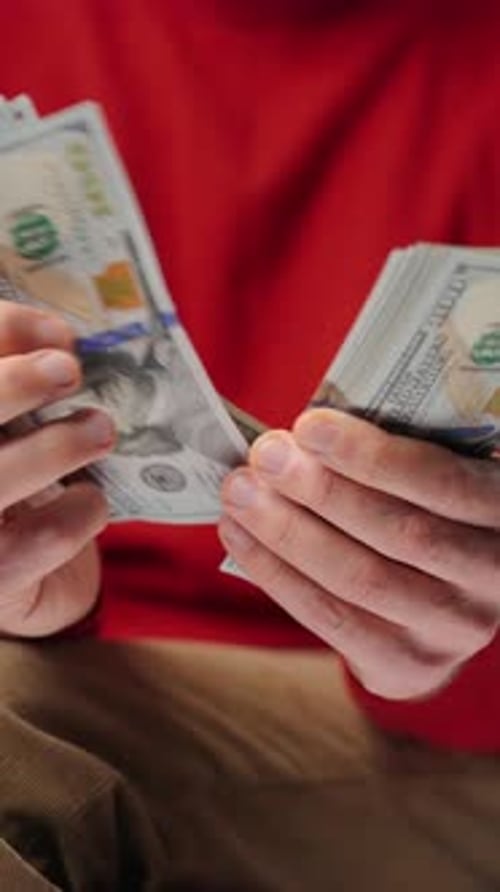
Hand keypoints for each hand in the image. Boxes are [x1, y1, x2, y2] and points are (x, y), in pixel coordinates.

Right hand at [0, 304, 114, 637]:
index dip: (2, 331)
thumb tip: (57, 339)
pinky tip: (90, 498)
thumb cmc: (14, 480)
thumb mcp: (12, 426)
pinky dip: (81, 508)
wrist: (22, 577)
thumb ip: (19, 376)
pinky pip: (45, 535)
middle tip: (69, 369)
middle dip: (15, 384)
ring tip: (100, 430)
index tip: (59, 332)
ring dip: (59, 446)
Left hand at [219, 408, 499, 699]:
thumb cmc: (424, 509)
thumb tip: (300, 435)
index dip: (372, 456)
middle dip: (320, 491)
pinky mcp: (406, 665)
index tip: (308, 426)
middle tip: (264, 455)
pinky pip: (331, 618)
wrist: (441, 602)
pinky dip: (276, 573)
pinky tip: (239, 534)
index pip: (442, 483)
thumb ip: (392, 454)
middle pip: (397, 533)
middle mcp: (491, 578)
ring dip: (287, 530)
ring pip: (359, 578)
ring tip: (240, 492)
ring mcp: (451, 630)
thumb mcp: (433, 474)